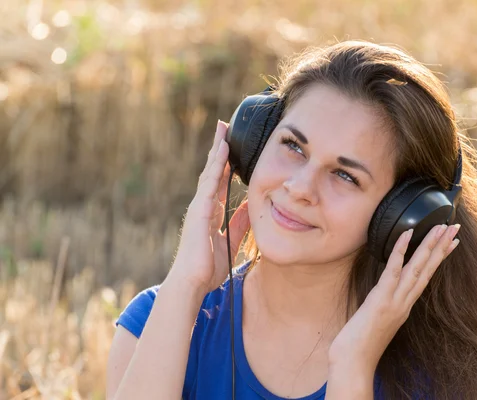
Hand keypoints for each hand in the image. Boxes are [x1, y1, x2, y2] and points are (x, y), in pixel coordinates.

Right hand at [168, 120, 250, 294]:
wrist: (192, 283)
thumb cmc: (208, 269)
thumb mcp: (231, 242)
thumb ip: (239, 225)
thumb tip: (251, 209)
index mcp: (210, 214)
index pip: (219, 183)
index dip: (225, 166)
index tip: (231, 149)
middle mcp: (203, 206)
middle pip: (213, 172)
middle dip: (219, 150)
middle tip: (224, 128)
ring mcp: (199, 206)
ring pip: (210, 172)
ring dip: (217, 150)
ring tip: (222, 129)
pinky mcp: (199, 210)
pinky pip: (210, 182)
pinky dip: (217, 165)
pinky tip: (223, 150)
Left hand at [328, 223, 460, 373]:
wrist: (354, 364)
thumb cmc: (360, 346)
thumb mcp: (377, 321)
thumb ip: (385, 306)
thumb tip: (385, 294)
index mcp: (404, 306)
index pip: (426, 277)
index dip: (439, 259)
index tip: (451, 243)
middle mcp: (404, 302)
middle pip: (427, 269)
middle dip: (442, 247)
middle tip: (455, 227)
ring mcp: (395, 301)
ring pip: (416, 268)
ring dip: (429, 245)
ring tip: (441, 227)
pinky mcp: (381, 299)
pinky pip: (393, 270)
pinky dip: (400, 251)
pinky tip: (406, 234)